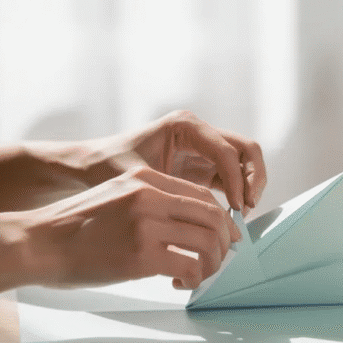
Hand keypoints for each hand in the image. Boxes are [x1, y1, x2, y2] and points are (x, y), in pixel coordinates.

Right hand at [23, 166, 240, 289]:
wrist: (36, 242)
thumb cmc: (72, 228)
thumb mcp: (114, 197)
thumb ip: (149, 202)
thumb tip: (186, 225)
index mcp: (144, 179)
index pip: (201, 195)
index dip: (221, 218)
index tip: (227, 237)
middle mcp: (150, 196)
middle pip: (213, 217)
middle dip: (224, 243)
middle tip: (219, 260)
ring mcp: (147, 225)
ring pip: (208, 242)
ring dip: (212, 264)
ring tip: (197, 275)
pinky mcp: (142, 255)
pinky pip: (190, 266)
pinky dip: (194, 279)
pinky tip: (179, 284)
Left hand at [28, 110, 266, 211]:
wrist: (89, 168)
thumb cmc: (107, 168)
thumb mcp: (138, 179)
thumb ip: (174, 191)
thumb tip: (208, 214)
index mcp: (185, 126)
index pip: (227, 150)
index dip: (236, 180)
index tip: (236, 209)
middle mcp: (198, 133)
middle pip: (246, 149)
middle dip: (253, 178)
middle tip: (248, 207)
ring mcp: (203, 149)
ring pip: (244, 162)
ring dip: (249, 187)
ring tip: (241, 215)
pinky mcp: (203, 167)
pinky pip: (232, 177)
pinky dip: (238, 194)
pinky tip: (230, 216)